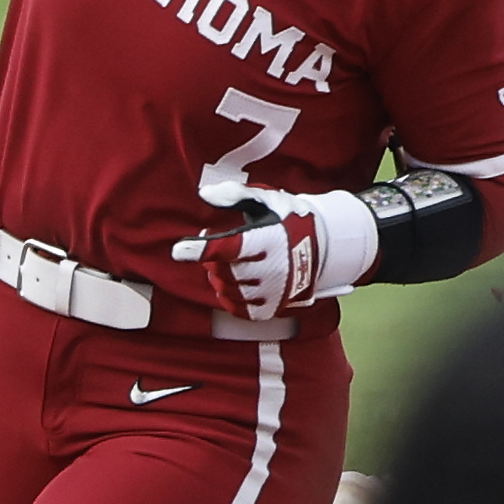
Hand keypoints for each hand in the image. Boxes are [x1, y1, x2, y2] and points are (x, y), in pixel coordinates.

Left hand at [169, 187, 369, 322]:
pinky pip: (239, 309)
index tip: (179, 250)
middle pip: (222, 271)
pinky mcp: (273, 307)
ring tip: (228, 265)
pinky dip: (229, 297)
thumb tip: (205, 194)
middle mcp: (271, 269)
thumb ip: (234, 195)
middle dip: (213, 260)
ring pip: (228, 290)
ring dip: (219, 278)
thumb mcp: (265, 201)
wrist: (324, 247)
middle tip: (219, 249)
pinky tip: (233, 283)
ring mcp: (273, 291)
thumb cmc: (288, 220)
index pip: (225, 248)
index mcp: (267, 241)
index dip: (200, 249)